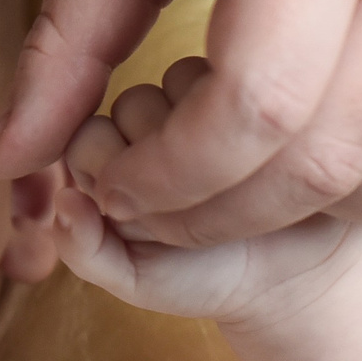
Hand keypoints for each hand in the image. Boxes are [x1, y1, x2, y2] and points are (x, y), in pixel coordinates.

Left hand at [0, 0, 361, 246]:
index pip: (257, 108)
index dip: (169, 174)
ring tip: (228, 175)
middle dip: (216, 212)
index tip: (108, 172)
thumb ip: (70, 36)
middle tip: (147, 194)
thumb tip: (5, 161)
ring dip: (305, 212)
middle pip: (326, 161)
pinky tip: (315, 157)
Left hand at [53, 57, 360, 324]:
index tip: (148, 218)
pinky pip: (241, 81)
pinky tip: (267, 159)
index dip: (117, 179)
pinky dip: (250, 124)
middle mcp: (152, 116)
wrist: (296, 273)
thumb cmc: (208, 274)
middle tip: (196, 204)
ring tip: (235, 185)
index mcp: (112, 153)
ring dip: (209, 140)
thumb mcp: (138, 279)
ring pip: (184, 85)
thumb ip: (87, 252)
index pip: (86, 137)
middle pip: (131, 105)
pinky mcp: (257, 83)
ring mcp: (207, 94)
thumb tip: (65, 203)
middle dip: (164, 165)